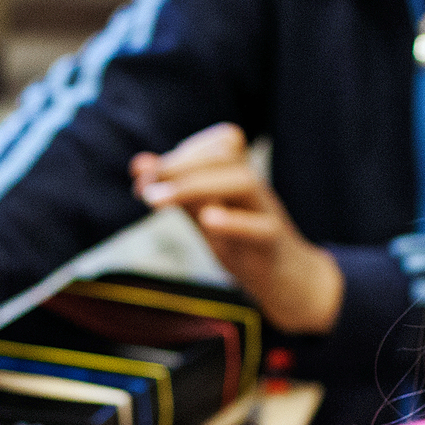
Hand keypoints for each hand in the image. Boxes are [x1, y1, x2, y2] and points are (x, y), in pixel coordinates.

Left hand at [133, 123, 342, 334]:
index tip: (141, 174)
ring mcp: (267, 212)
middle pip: (225, 156)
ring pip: (245, 182)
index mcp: (238, 174)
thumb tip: (139, 163)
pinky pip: (261, 228)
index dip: (179, 153)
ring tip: (157, 200)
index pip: (216, 143)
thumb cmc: (241, 243)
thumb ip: (175, 190)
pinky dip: (235, 222)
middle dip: (180, 166)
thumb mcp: (204, 214)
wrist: (285, 281)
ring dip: (196, 186)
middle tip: (143, 187)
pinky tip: (207, 221)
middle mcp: (254, 186)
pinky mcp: (273, 244)